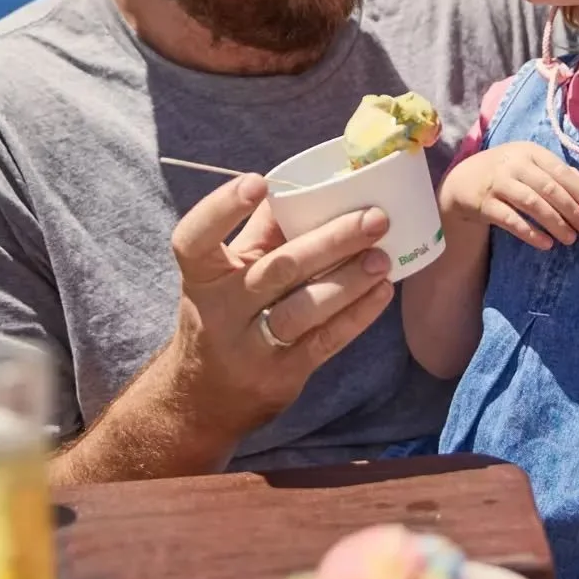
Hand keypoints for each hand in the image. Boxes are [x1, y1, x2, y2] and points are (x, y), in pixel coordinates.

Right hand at [164, 174, 394, 441]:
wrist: (205, 396)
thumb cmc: (225, 312)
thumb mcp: (225, 273)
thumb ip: (260, 231)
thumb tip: (305, 181)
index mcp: (203, 274)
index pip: (196, 237)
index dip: (223, 207)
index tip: (258, 182)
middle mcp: (221, 310)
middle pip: (277, 268)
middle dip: (330, 241)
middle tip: (374, 217)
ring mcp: (250, 347)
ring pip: (304, 308)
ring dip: (349, 281)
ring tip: (382, 258)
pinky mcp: (281, 375)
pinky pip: (324, 341)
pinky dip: (356, 315)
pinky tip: (381, 291)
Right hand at [440, 142, 578, 250]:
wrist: (463, 181)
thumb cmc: (506, 173)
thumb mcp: (532, 166)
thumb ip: (561, 173)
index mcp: (528, 152)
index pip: (559, 171)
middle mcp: (512, 164)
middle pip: (548, 188)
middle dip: (571, 210)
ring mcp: (497, 183)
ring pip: (532, 203)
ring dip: (554, 222)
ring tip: (570, 239)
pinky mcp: (484, 203)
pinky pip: (511, 220)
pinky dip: (530, 232)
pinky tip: (546, 243)